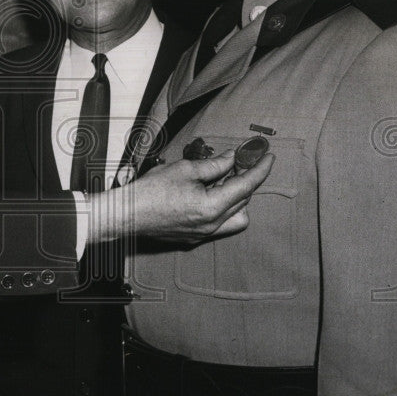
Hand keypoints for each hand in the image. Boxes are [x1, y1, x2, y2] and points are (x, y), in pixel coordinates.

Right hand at [88, 150, 273, 244]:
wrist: (127, 215)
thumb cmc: (152, 190)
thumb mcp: (185, 169)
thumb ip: (214, 165)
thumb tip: (232, 159)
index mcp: (212, 207)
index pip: (246, 186)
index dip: (259, 170)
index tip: (268, 157)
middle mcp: (212, 225)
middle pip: (243, 201)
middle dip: (245, 180)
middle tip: (240, 162)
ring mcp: (204, 234)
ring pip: (236, 217)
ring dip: (236, 198)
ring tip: (223, 181)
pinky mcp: (195, 238)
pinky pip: (220, 224)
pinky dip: (222, 208)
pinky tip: (209, 194)